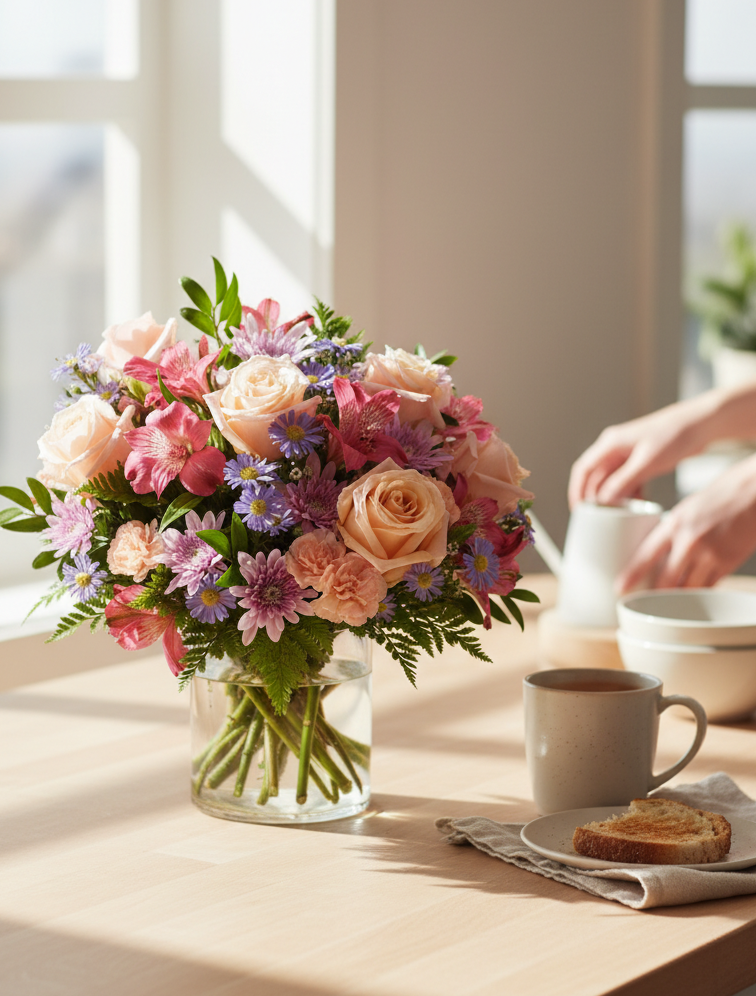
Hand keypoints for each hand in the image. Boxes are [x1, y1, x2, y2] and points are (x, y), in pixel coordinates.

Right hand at [568, 401, 711, 508]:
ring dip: (612, 497)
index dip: (577, 491)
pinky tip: (636, 505)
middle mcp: (615, 448)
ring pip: (611, 480)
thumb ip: (623, 482)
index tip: (578, 510)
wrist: (700, 424)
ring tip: (616, 516)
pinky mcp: (641, 460)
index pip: (583, 469)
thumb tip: (603, 500)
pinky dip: (628, 493)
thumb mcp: (647, 463)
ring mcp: (628, 454)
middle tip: (596, 518)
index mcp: (610, 443)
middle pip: (595, 476)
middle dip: (594, 497)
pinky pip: (627, 480)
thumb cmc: (675, 435)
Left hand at [617, 453, 755, 590]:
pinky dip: (701, 590)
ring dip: (678, 595)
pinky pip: (709, 586)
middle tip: (647, 599)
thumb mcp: (689, 507)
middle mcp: (690, 542)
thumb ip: (674, 529)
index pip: (645, 555)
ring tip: (671, 599)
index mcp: (675, 524)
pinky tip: (696, 589)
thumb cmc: (725, 493)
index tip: (619, 588)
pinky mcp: (729, 564)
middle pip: (665, 581)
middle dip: (655, 593)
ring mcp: (711, 555)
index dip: (631, 575)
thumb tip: (661, 551)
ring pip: (688, 588)